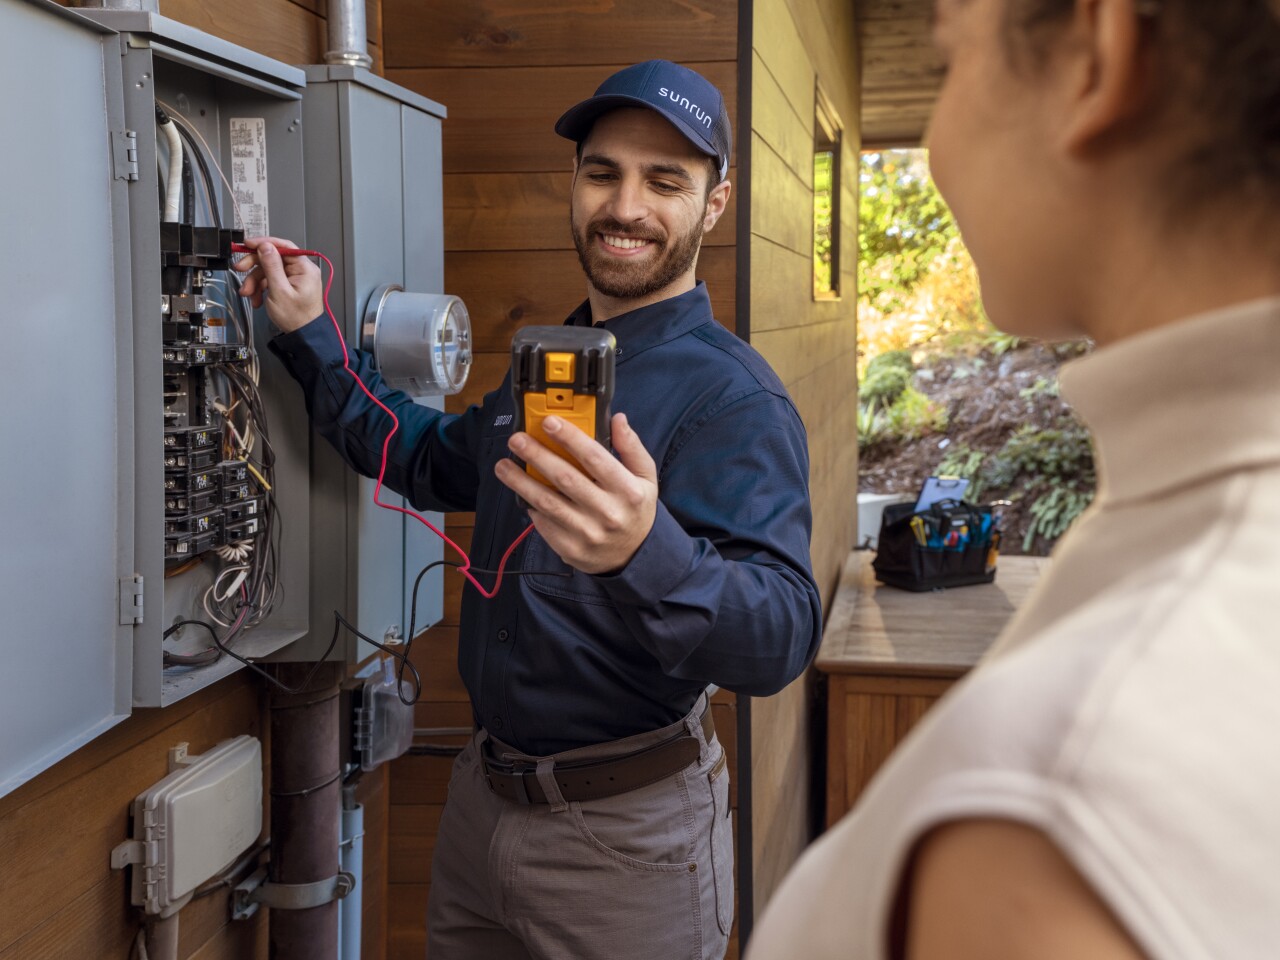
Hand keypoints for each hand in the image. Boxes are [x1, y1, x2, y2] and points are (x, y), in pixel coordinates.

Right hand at [231, 235, 322, 333]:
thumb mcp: (279, 290)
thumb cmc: (297, 318)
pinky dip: (260, 288)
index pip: (283, 246)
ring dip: (254, 281)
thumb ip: (272, 266)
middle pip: (272, 258)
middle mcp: (301, 270)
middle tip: (240, 268)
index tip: (247, 244)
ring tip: (248, 293)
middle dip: (254, 266)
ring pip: (268, 270)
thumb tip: (266, 246)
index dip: (263, 243)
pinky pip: (270, 280)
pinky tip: (256, 298)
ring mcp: (294, 278)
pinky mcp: (288, 285)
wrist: (303, 336)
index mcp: (304, 268)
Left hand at [495, 412, 657, 574]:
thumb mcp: (645, 478)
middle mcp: (607, 512)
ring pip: (547, 502)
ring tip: (503, 465)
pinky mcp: (570, 548)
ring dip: (521, 482)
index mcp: (627, 490)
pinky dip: (530, 505)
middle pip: (565, 478)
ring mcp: (587, 532)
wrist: (634, 555)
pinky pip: (544, 523)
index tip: (548, 422)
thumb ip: (631, 448)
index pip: (594, 458)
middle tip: (516, 440)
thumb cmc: (635, 510)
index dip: (569, 437)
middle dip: (537, 455)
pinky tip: (520, 492)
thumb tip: (617, 419)